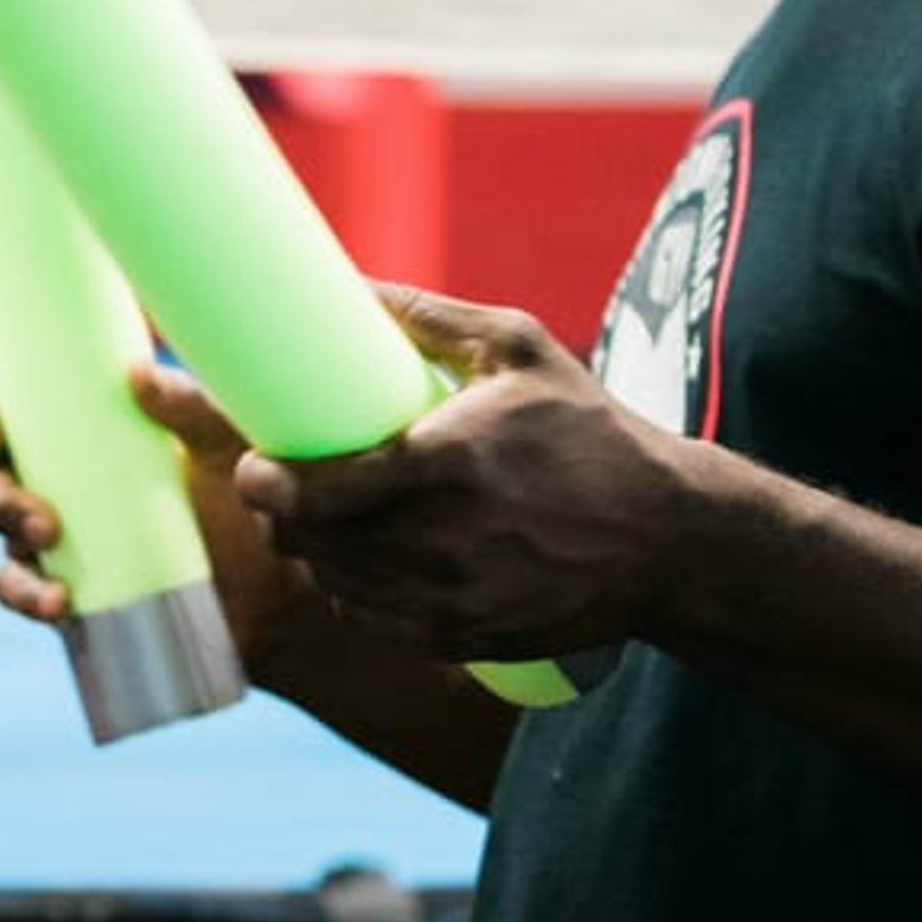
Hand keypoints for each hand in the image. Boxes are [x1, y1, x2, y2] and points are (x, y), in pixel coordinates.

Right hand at [0, 363, 319, 678]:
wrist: (275, 584)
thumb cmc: (248, 495)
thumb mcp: (224, 442)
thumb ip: (189, 405)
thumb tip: (138, 374)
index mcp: (82, 429)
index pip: (9, 410)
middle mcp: (59, 478)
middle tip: (40, 519)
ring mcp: (61, 538)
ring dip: (7, 543)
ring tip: (50, 558)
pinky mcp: (71, 587)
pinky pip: (22, 591)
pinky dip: (26, 596)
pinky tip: (59, 603)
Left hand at [235, 286, 689, 663]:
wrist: (668, 538)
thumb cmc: (589, 432)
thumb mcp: (519, 350)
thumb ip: (425, 315)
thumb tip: (345, 281)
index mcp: (447, 463)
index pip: (317, 493)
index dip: (265, 485)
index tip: (253, 466)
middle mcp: (441, 542)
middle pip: (311, 544)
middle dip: (282, 515)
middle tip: (283, 485)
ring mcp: (451, 600)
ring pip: (333, 587)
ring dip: (317, 554)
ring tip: (330, 517)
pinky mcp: (461, 640)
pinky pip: (372, 623)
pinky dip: (356, 593)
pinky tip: (372, 560)